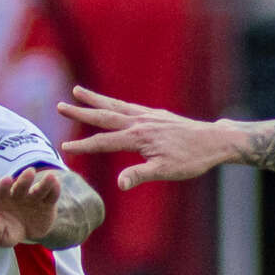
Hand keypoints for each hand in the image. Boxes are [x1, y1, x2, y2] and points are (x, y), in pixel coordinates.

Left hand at [0, 168, 61, 246]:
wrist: (25, 232)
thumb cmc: (6, 232)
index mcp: (2, 199)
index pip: (1, 191)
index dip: (3, 186)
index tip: (7, 180)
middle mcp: (18, 195)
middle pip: (20, 186)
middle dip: (24, 180)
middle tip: (30, 172)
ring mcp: (33, 198)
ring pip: (39, 188)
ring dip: (45, 183)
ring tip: (51, 177)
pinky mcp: (47, 203)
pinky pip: (51, 195)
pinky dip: (54, 189)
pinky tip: (57, 184)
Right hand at [57, 87, 241, 188]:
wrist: (213, 141)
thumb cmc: (191, 159)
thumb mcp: (166, 171)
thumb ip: (140, 175)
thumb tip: (119, 184)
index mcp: (139, 138)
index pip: (104, 142)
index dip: (83, 145)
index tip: (63, 147)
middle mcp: (140, 122)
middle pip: (104, 115)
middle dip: (81, 111)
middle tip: (60, 105)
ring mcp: (148, 116)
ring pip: (115, 105)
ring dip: (95, 99)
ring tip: (77, 90)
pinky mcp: (156, 114)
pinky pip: (129, 105)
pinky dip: (115, 102)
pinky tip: (111, 102)